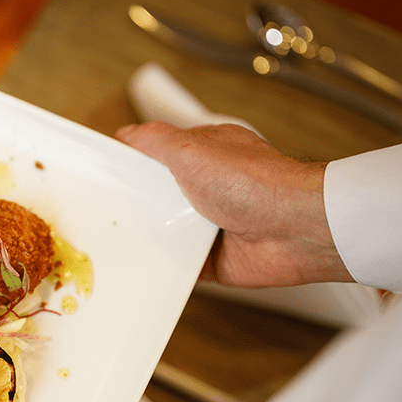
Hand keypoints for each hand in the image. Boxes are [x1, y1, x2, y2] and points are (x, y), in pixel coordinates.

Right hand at [116, 122, 353, 287]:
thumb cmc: (257, 183)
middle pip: (161, 198)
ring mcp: (213, 225)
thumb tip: (127, 133)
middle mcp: (211, 189)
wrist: (294, 230)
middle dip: (140, 206)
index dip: (135, 163)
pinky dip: (169, 268)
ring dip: (155, 238)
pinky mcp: (215, 259)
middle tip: (114, 211)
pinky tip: (153, 266)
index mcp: (205, 155)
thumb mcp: (192, 149)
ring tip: (130, 239)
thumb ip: (155, 140)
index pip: (161, 156)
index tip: (107, 172)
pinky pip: (182, 265)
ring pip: (169, 234)